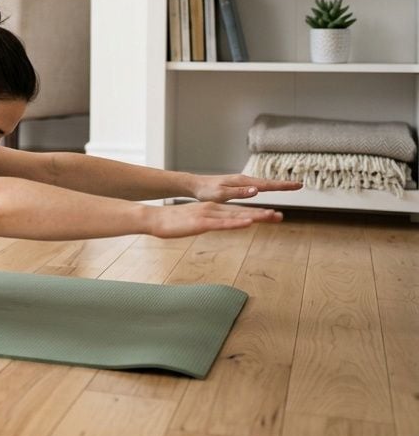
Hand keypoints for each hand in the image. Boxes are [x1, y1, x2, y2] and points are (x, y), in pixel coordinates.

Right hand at [149, 202, 282, 238]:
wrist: (154, 218)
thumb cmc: (172, 222)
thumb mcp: (194, 223)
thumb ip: (207, 223)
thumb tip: (215, 226)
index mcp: (212, 209)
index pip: (238, 212)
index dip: (256, 213)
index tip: (273, 216)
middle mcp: (213, 209)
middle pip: (242, 212)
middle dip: (262, 214)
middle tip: (281, 217)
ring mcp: (208, 215)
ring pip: (236, 216)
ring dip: (255, 216)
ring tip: (271, 217)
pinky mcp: (201, 223)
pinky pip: (222, 223)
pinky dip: (237, 223)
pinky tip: (248, 222)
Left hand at [188, 173, 302, 202]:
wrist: (195, 185)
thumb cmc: (206, 191)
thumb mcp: (222, 194)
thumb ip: (239, 193)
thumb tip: (257, 190)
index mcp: (242, 182)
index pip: (267, 184)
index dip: (282, 186)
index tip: (297, 185)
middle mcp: (244, 180)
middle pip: (268, 182)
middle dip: (283, 184)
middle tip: (299, 185)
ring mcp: (241, 182)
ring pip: (262, 183)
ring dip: (276, 185)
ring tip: (288, 186)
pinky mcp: (237, 185)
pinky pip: (256, 185)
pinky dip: (266, 186)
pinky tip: (267, 188)